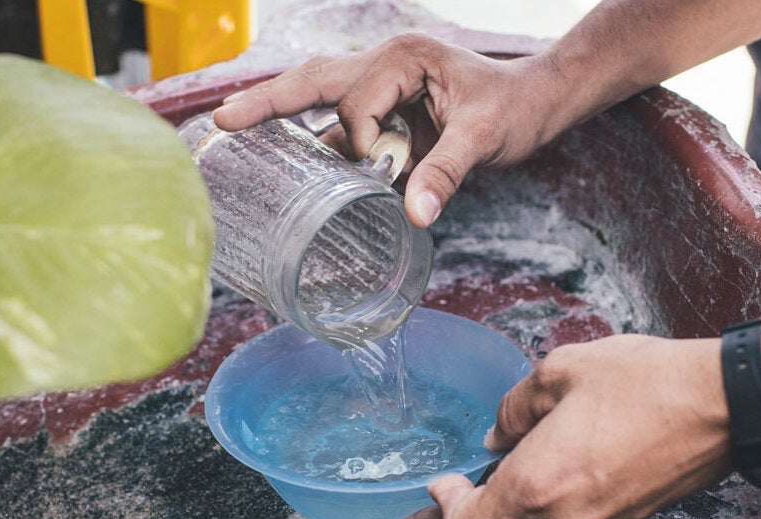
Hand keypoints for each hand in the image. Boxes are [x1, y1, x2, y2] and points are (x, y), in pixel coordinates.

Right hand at [212, 34, 566, 227]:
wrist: (538, 102)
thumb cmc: (516, 108)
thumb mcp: (485, 139)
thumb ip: (446, 174)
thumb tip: (416, 217)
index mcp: (403, 58)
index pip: (356, 100)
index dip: (361, 140)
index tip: (383, 168)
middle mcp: (384, 65)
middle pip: (312, 81)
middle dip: (266, 101)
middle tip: (221, 121)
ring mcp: (380, 87)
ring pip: (317, 100)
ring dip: (280, 119)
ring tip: (232, 134)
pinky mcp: (384, 112)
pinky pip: (338, 127)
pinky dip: (314, 146)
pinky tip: (286, 168)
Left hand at [403, 335, 734, 518]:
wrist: (728, 404)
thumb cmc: (646, 382)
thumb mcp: (561, 372)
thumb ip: (515, 408)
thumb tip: (497, 436)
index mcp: (537, 486)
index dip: (441, 516)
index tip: (435, 490)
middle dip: (467, 517)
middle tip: (444, 500)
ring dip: (511, 507)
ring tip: (497, 474)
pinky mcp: (629, 518)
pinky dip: (549, 501)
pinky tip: (551, 467)